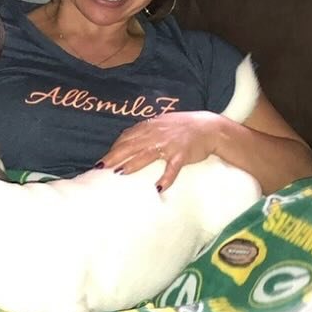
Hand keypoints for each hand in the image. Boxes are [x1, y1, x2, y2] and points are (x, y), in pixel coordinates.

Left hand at [99, 111, 225, 191]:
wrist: (209, 127)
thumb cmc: (186, 126)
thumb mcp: (164, 123)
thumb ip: (148, 130)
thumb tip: (131, 138)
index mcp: (152, 126)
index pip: (128, 136)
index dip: (115, 147)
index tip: (104, 158)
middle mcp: (157, 134)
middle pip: (131, 146)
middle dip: (115, 156)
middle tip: (101, 167)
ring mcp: (169, 145)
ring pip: (147, 155)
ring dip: (133, 164)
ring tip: (120, 173)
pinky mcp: (181, 155)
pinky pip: (172, 168)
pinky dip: (166, 178)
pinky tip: (158, 188)